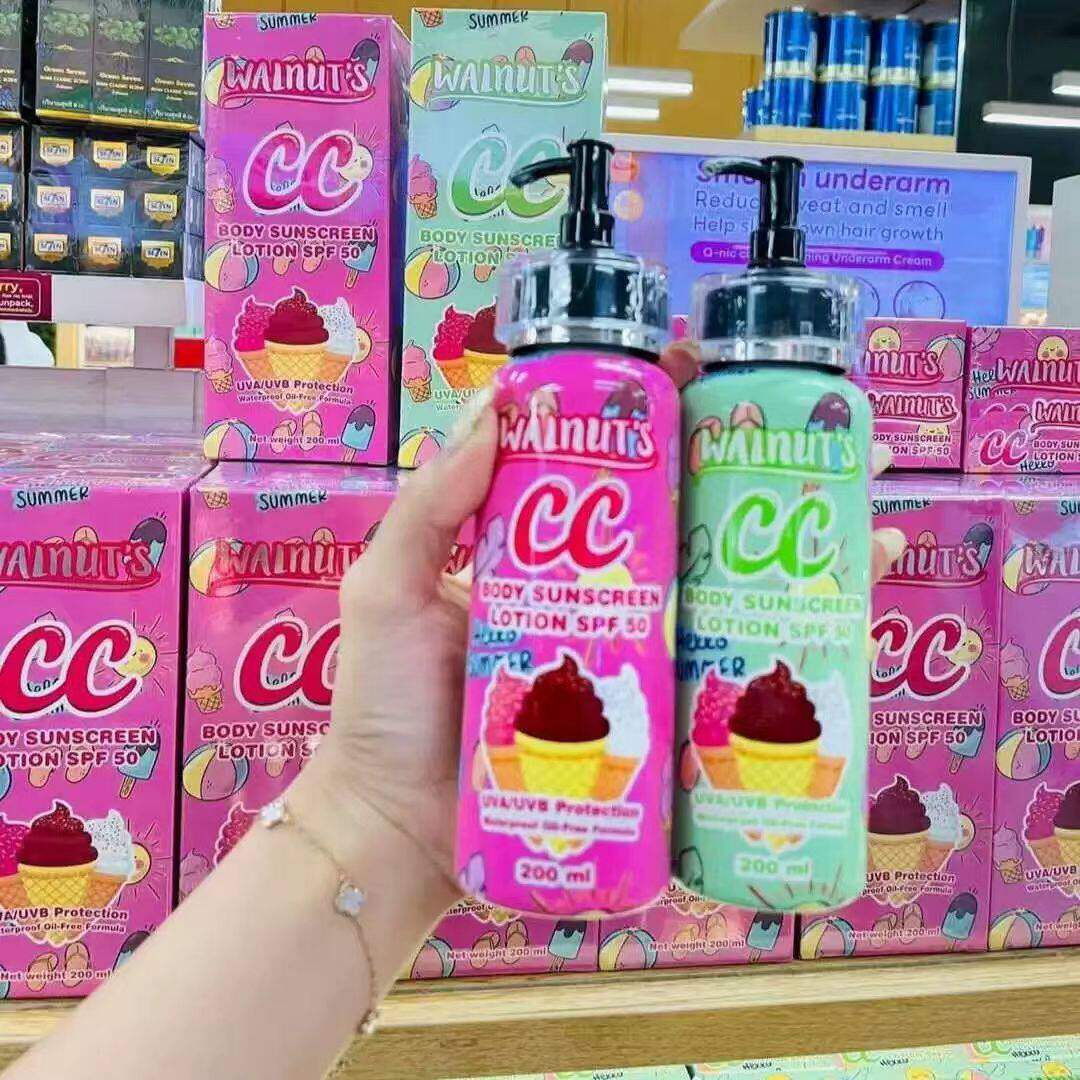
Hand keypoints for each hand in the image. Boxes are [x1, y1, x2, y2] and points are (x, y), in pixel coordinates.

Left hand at [297, 342, 903, 886]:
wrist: (400, 831)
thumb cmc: (386, 707)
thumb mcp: (390, 591)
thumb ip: (427, 508)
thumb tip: (493, 406)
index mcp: (543, 553)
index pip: (612, 465)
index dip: (658, 412)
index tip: (701, 364)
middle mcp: (600, 596)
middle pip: (688, 521)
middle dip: (752, 473)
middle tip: (813, 436)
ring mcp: (635, 659)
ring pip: (727, 594)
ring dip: (799, 553)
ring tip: (864, 514)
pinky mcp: (657, 725)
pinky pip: (732, 682)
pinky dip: (795, 650)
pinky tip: (851, 618)